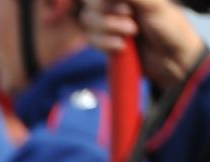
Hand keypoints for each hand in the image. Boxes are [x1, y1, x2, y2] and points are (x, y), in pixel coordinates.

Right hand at [78, 0, 206, 90]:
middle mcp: (115, 5)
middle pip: (90, 6)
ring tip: (132, 34)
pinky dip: (106, 44)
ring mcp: (108, 23)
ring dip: (109, 30)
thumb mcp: (153, 5)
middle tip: (131, 21)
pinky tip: (123, 47)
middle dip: (108, 17)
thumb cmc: (169, 27)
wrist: (171, 59)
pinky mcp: (104, 41)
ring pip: (88, 22)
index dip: (102, 2)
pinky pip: (92, 39)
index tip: (124, 9)